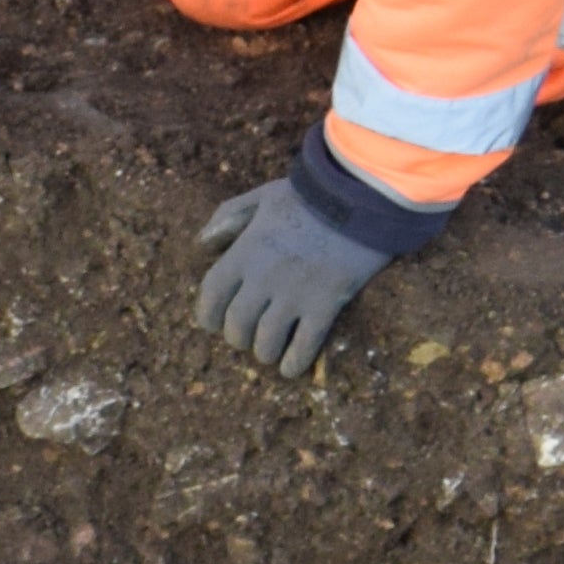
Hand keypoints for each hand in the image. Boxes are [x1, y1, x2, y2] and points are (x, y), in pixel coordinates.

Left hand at [192, 176, 391, 375]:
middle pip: (236, 326)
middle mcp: (262, 280)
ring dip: (265, 352)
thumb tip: (202, 244)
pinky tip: (292, 368)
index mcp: (243, 253)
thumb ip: (227, 217)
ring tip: (270, 351)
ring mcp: (293, 296)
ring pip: (266, 343)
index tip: (215, 322)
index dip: (208, 316)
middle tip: (248, 336)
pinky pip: (304, 347)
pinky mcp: (325, 306)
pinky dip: (294, 363)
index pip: (210, 296)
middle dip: (238, 337)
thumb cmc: (309, 195)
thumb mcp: (260, 197)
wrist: (360, 197)